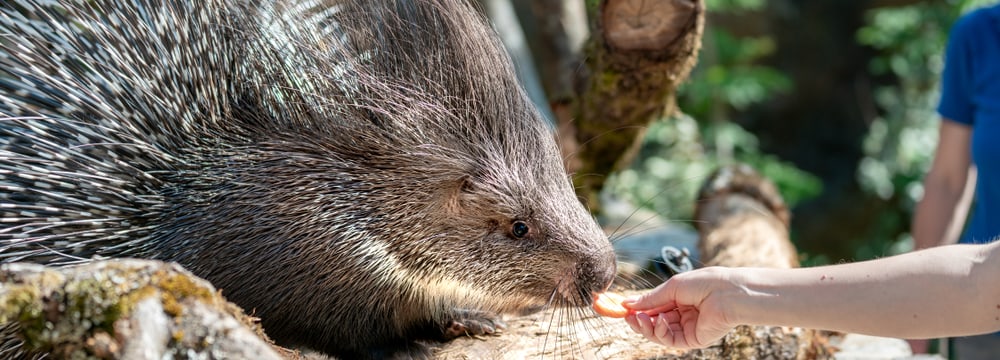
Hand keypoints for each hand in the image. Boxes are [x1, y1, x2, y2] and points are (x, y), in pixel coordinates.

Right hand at [623, 267, 738, 348]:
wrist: (729, 293)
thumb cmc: (705, 283)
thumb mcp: (672, 287)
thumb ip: (650, 299)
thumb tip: (627, 304)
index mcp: (680, 299)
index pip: (654, 307)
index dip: (638, 308)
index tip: (622, 307)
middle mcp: (683, 315)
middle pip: (654, 322)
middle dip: (639, 320)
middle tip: (627, 317)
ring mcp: (687, 328)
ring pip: (659, 333)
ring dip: (647, 327)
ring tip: (641, 318)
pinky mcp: (692, 340)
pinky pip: (670, 340)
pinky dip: (661, 332)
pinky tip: (660, 321)